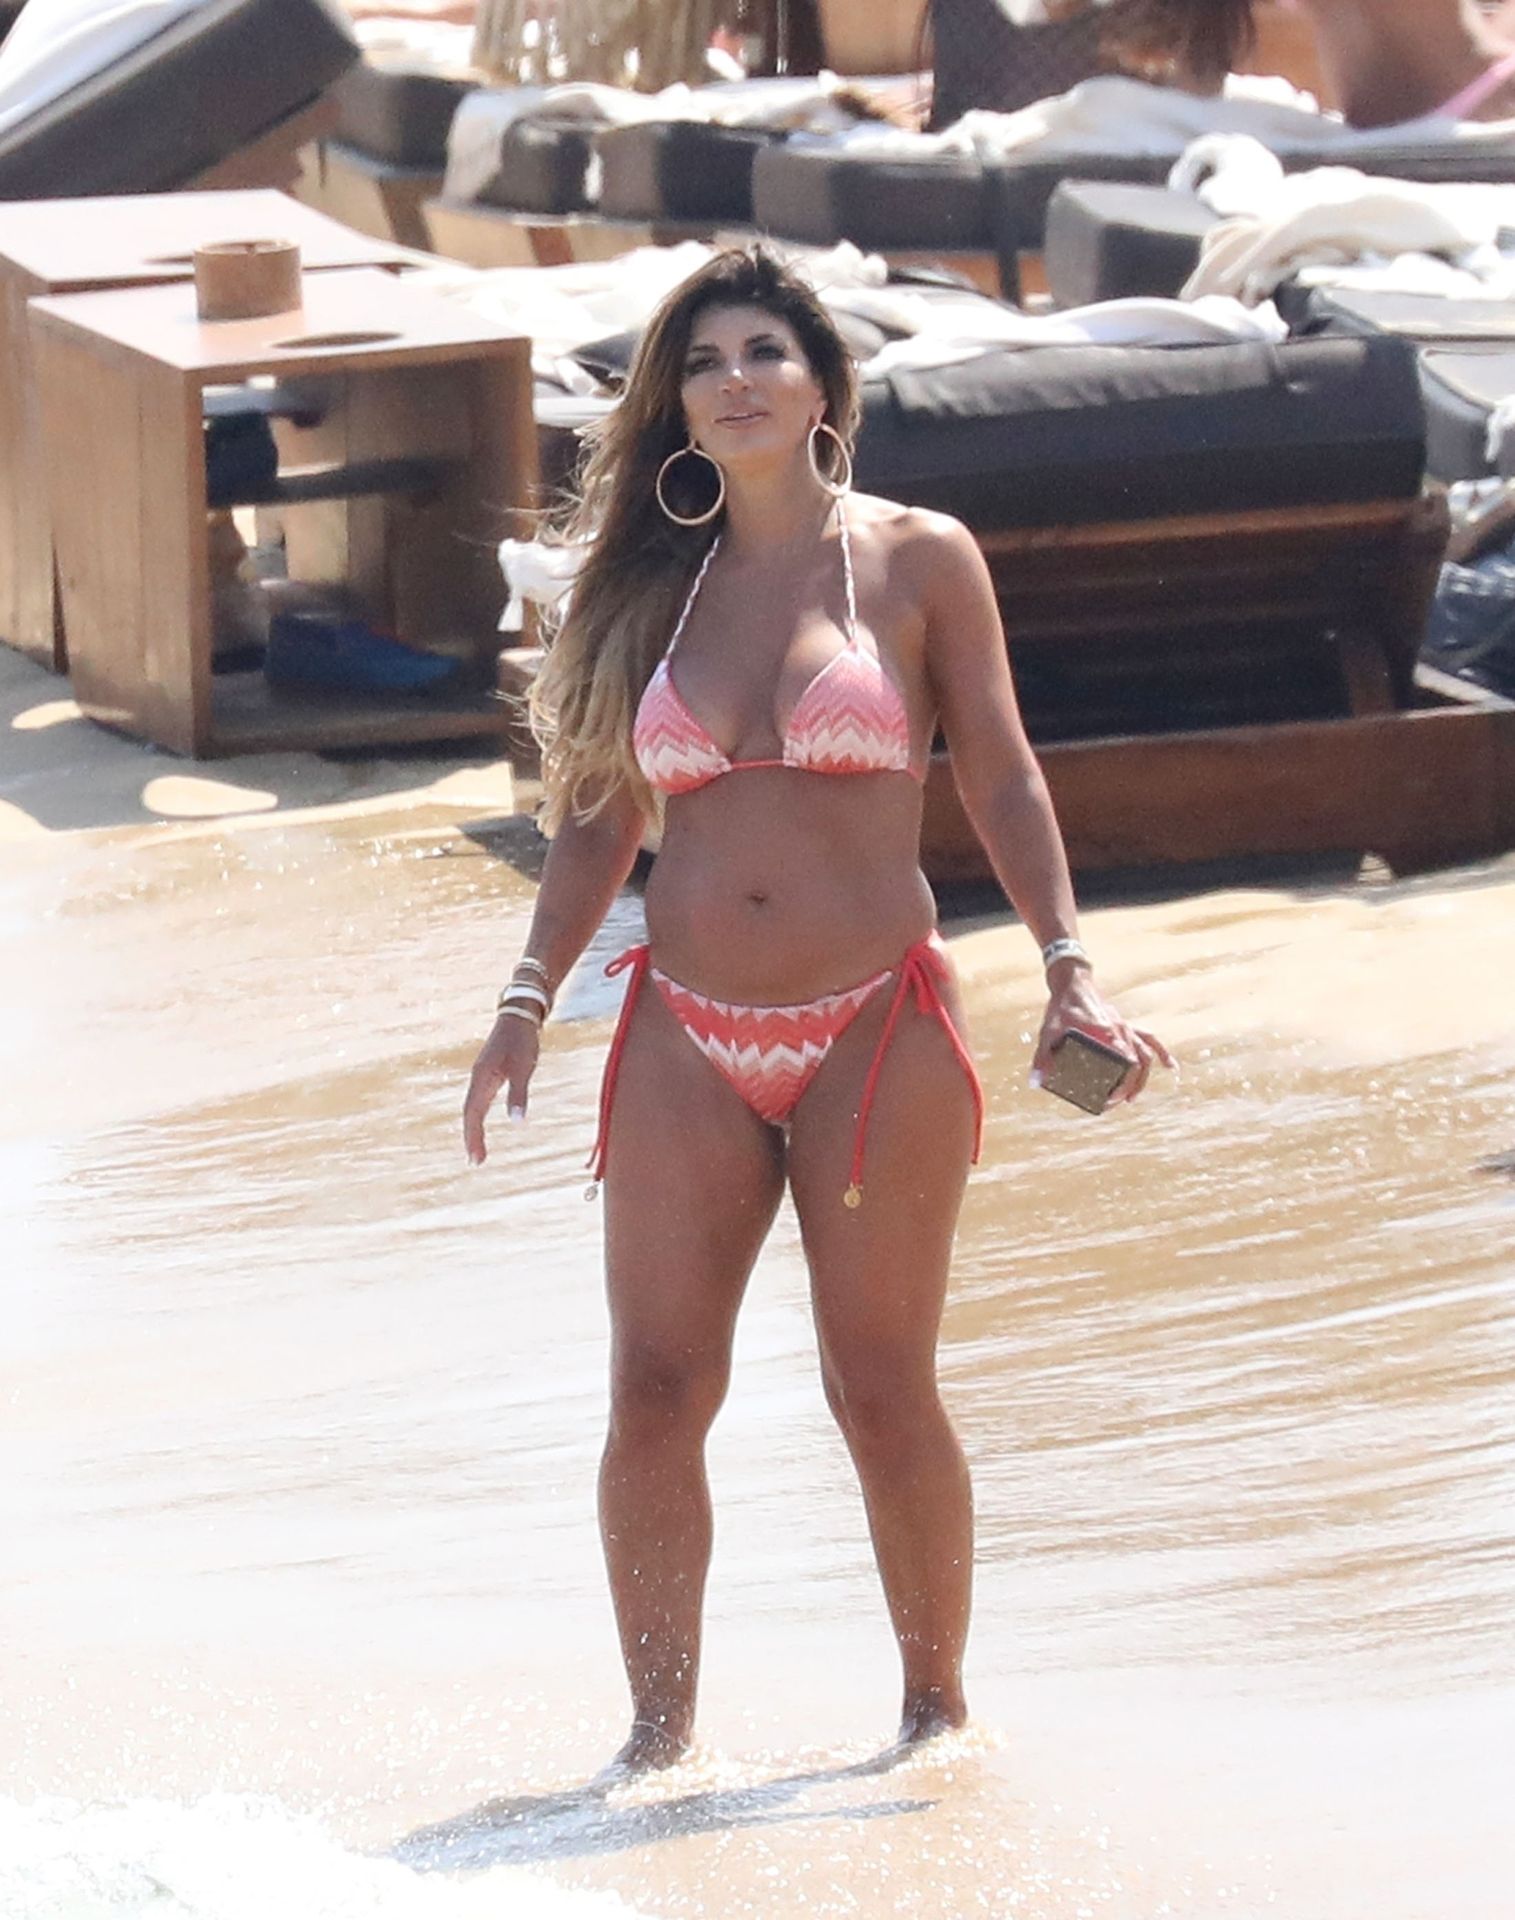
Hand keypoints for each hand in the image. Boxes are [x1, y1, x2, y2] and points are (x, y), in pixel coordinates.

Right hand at [462, 1014, 540, 1163]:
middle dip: (471, 1138)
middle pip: (469, 1114)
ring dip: (474, 1129)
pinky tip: (482, 1124)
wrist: (520, 1013)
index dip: (473, 1137)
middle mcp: (477, 1078)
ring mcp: (482, 1075)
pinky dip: (478, 1116)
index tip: (476, 1159)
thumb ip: (519, 1094)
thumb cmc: (522, 1040)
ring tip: (478, 1150)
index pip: (473, 1114)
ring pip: (473, 1107)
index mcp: (482, 1079)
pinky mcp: (489, 1072)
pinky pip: (479, 1100)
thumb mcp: (523, 1068)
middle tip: (476, 1162)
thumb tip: (517, 1122)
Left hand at [1032, 967, 1174, 1106]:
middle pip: (1138, 1065)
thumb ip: (1042, 1057)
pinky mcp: (1125, 1025)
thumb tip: (1035, 1082)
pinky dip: (1161, 1052)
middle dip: (1130, 1087)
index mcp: (1107, 1035)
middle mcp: (1121, 1032)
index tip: (1108, 1101)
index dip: (1121, 1087)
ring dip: (1143, 1078)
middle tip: (1115, 1103)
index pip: (1125, 1066)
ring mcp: (1125, 1028)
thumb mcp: (1049, 1032)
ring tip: (1133, 1098)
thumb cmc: (1061, 1007)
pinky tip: (1170, 1066)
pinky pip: (1149, 1039)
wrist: (1072, 982)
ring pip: (1146, 1055)